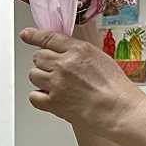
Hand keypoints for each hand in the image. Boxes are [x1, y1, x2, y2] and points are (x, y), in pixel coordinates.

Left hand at [22, 27, 141, 135]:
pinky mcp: (53, 102)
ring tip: (56, 86)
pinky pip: (34, 96)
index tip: (26, 35)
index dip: (34, 36)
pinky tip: (50, 98)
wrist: (118, 110)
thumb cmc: (116, 89)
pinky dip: (39, 97)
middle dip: (44, 63)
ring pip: (33, 75)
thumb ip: (80, 53)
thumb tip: (66, 53)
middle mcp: (64, 64)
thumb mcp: (101, 59)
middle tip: (55, 72)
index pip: (49, 38)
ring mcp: (56, 83)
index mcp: (78, 50)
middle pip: (38, 57)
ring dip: (41, 79)